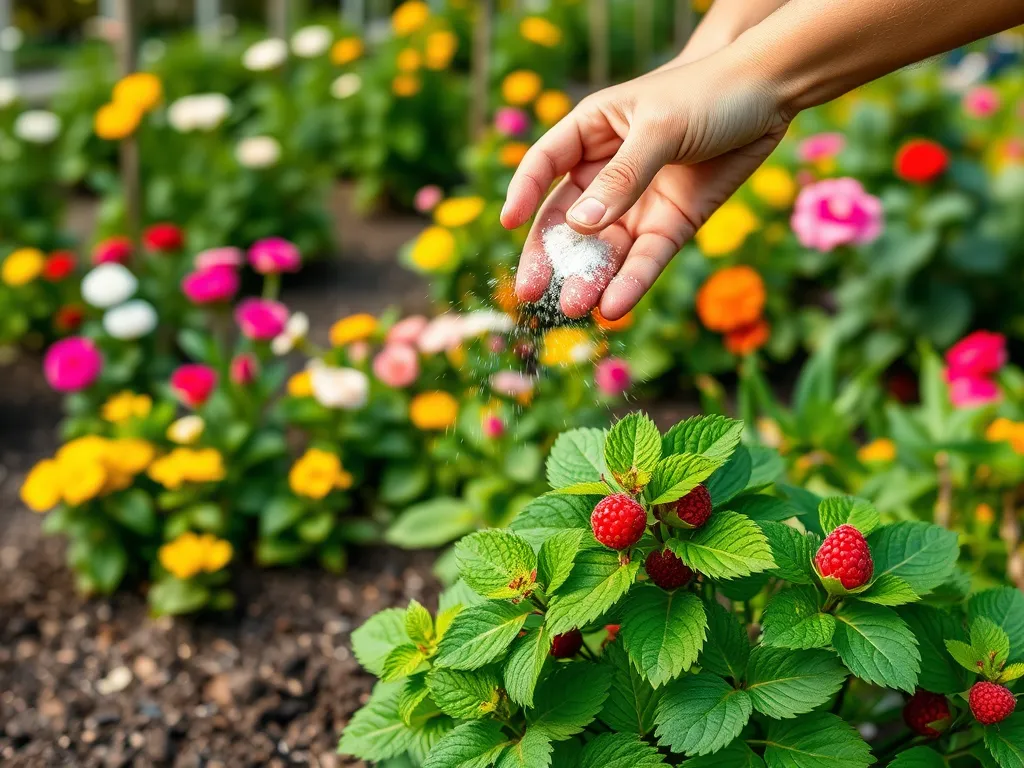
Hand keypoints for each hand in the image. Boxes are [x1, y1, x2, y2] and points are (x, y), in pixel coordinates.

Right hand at [500, 47, 788, 319]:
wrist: (769, 96)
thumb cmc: (708, 92)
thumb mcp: (661, 127)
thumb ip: (624, 177)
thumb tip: (581, 225)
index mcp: (591, 132)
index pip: (545, 165)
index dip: (525, 193)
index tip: (509, 223)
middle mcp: (606, 172)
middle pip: (566, 220)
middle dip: (549, 256)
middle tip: (533, 293)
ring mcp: (638, 203)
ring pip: (604, 249)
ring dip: (589, 278)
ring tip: (577, 308)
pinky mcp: (670, 226)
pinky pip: (645, 260)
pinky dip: (630, 283)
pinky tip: (614, 307)